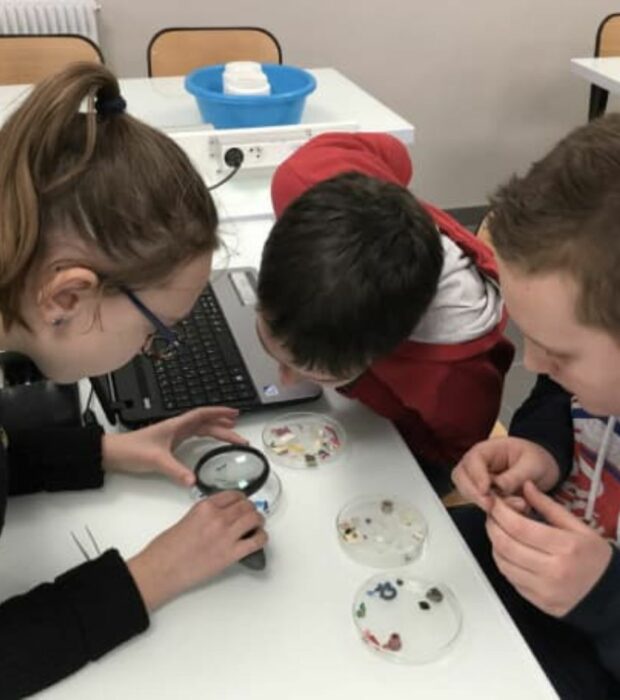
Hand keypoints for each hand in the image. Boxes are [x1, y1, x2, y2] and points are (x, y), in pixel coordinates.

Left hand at [102, 407, 247, 486]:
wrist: (114, 454)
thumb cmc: (132, 450)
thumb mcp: (156, 460)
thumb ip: (176, 470)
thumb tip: (193, 481)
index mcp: (176, 425)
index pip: (202, 414)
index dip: (219, 412)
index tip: (235, 413)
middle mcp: (177, 428)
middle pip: (206, 423)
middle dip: (224, 426)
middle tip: (240, 434)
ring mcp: (174, 435)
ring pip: (201, 429)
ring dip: (217, 430)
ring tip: (232, 433)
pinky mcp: (171, 443)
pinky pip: (194, 436)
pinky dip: (205, 437)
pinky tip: (210, 442)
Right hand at [127, 491, 266, 610]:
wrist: (161, 570)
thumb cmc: (166, 549)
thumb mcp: (186, 520)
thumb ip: (205, 515)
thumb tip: (218, 518)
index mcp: (205, 507)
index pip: (233, 495)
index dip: (242, 499)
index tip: (243, 503)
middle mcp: (218, 517)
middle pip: (246, 506)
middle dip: (251, 510)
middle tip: (251, 515)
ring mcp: (226, 535)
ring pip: (254, 519)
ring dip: (258, 521)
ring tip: (257, 526)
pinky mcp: (231, 554)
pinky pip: (256, 541)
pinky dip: (261, 538)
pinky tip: (258, 539)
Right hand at [451, 437, 560, 511]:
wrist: (544, 472)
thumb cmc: (537, 461)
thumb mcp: (532, 465)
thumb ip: (516, 476)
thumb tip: (500, 486)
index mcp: (487, 450)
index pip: (472, 460)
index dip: (476, 475)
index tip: (485, 489)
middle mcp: (478, 465)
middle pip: (460, 477)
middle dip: (474, 493)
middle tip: (490, 505)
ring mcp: (478, 481)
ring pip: (468, 493)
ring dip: (485, 503)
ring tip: (514, 505)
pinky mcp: (485, 496)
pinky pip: (482, 505)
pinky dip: (495, 511)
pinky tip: (515, 509)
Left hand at [486, 481, 612, 616]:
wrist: (610, 595)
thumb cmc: (595, 558)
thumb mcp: (579, 527)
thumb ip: (548, 506)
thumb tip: (526, 486)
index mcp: (565, 547)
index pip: (518, 527)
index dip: (500, 512)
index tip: (495, 502)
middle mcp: (553, 570)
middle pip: (505, 544)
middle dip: (492, 525)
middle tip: (492, 514)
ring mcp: (544, 590)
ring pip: (502, 563)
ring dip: (494, 544)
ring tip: (499, 531)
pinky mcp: (537, 602)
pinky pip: (510, 579)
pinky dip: (503, 562)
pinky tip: (508, 551)